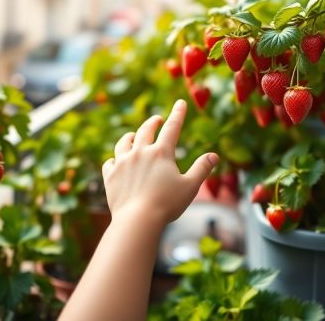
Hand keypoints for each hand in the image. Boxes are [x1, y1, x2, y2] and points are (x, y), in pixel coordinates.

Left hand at [102, 99, 218, 224]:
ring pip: (124, 142)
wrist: (137, 220)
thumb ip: (202, 169)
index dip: (178, 114)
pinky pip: (110, 162)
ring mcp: (122, 163)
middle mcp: (140, 152)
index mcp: (161, 153)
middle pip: (145, 130)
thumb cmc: (167, 204)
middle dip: (153, 122)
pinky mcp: (110, 176)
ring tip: (132, 135)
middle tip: (157, 119)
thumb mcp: (190, 187)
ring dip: (130, 137)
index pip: (172, 127)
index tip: (180, 103)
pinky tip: (116, 161)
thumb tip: (214, 155)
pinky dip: (114, 160)